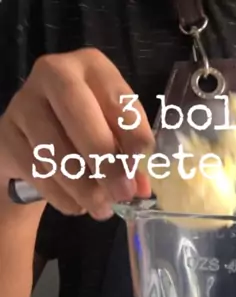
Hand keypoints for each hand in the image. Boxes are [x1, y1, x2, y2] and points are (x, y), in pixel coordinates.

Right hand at [0, 48, 153, 219]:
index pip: (116, 96)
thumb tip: (141, 189)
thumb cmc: (83, 134)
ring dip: (83, 187)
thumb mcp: (113, 136)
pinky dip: (61, 195)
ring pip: (54, 148)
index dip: (131, 130)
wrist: (32, 142)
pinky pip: (37, 171)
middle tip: (122, 193)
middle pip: (78, 112)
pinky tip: (76, 205)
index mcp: (92, 67)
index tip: (141, 161)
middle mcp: (54, 73)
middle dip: (104, 159)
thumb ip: (128, 158)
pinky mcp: (7, 134)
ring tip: (101, 208)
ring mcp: (25, 102)